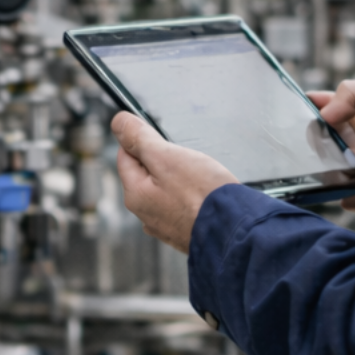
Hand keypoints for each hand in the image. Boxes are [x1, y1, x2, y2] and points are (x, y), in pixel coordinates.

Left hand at [110, 112, 239, 253]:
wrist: (235, 231)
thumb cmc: (203, 195)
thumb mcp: (167, 157)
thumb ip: (140, 139)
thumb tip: (118, 122)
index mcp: (135, 195)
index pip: (126, 156)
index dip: (143, 141)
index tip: (162, 138)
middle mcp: (146, 215)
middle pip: (147, 174)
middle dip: (164, 161)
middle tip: (187, 160)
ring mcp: (166, 226)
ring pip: (166, 190)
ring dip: (180, 179)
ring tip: (200, 178)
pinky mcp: (186, 232)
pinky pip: (183, 205)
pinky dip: (192, 196)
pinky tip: (206, 195)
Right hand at [307, 79, 354, 213]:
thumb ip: (354, 93)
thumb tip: (325, 115)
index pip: (327, 113)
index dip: (311, 109)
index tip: (296, 106)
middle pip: (321, 143)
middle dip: (309, 139)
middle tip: (303, 134)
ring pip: (329, 172)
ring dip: (322, 168)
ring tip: (321, 159)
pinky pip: (349, 200)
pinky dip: (346, 197)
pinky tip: (348, 188)